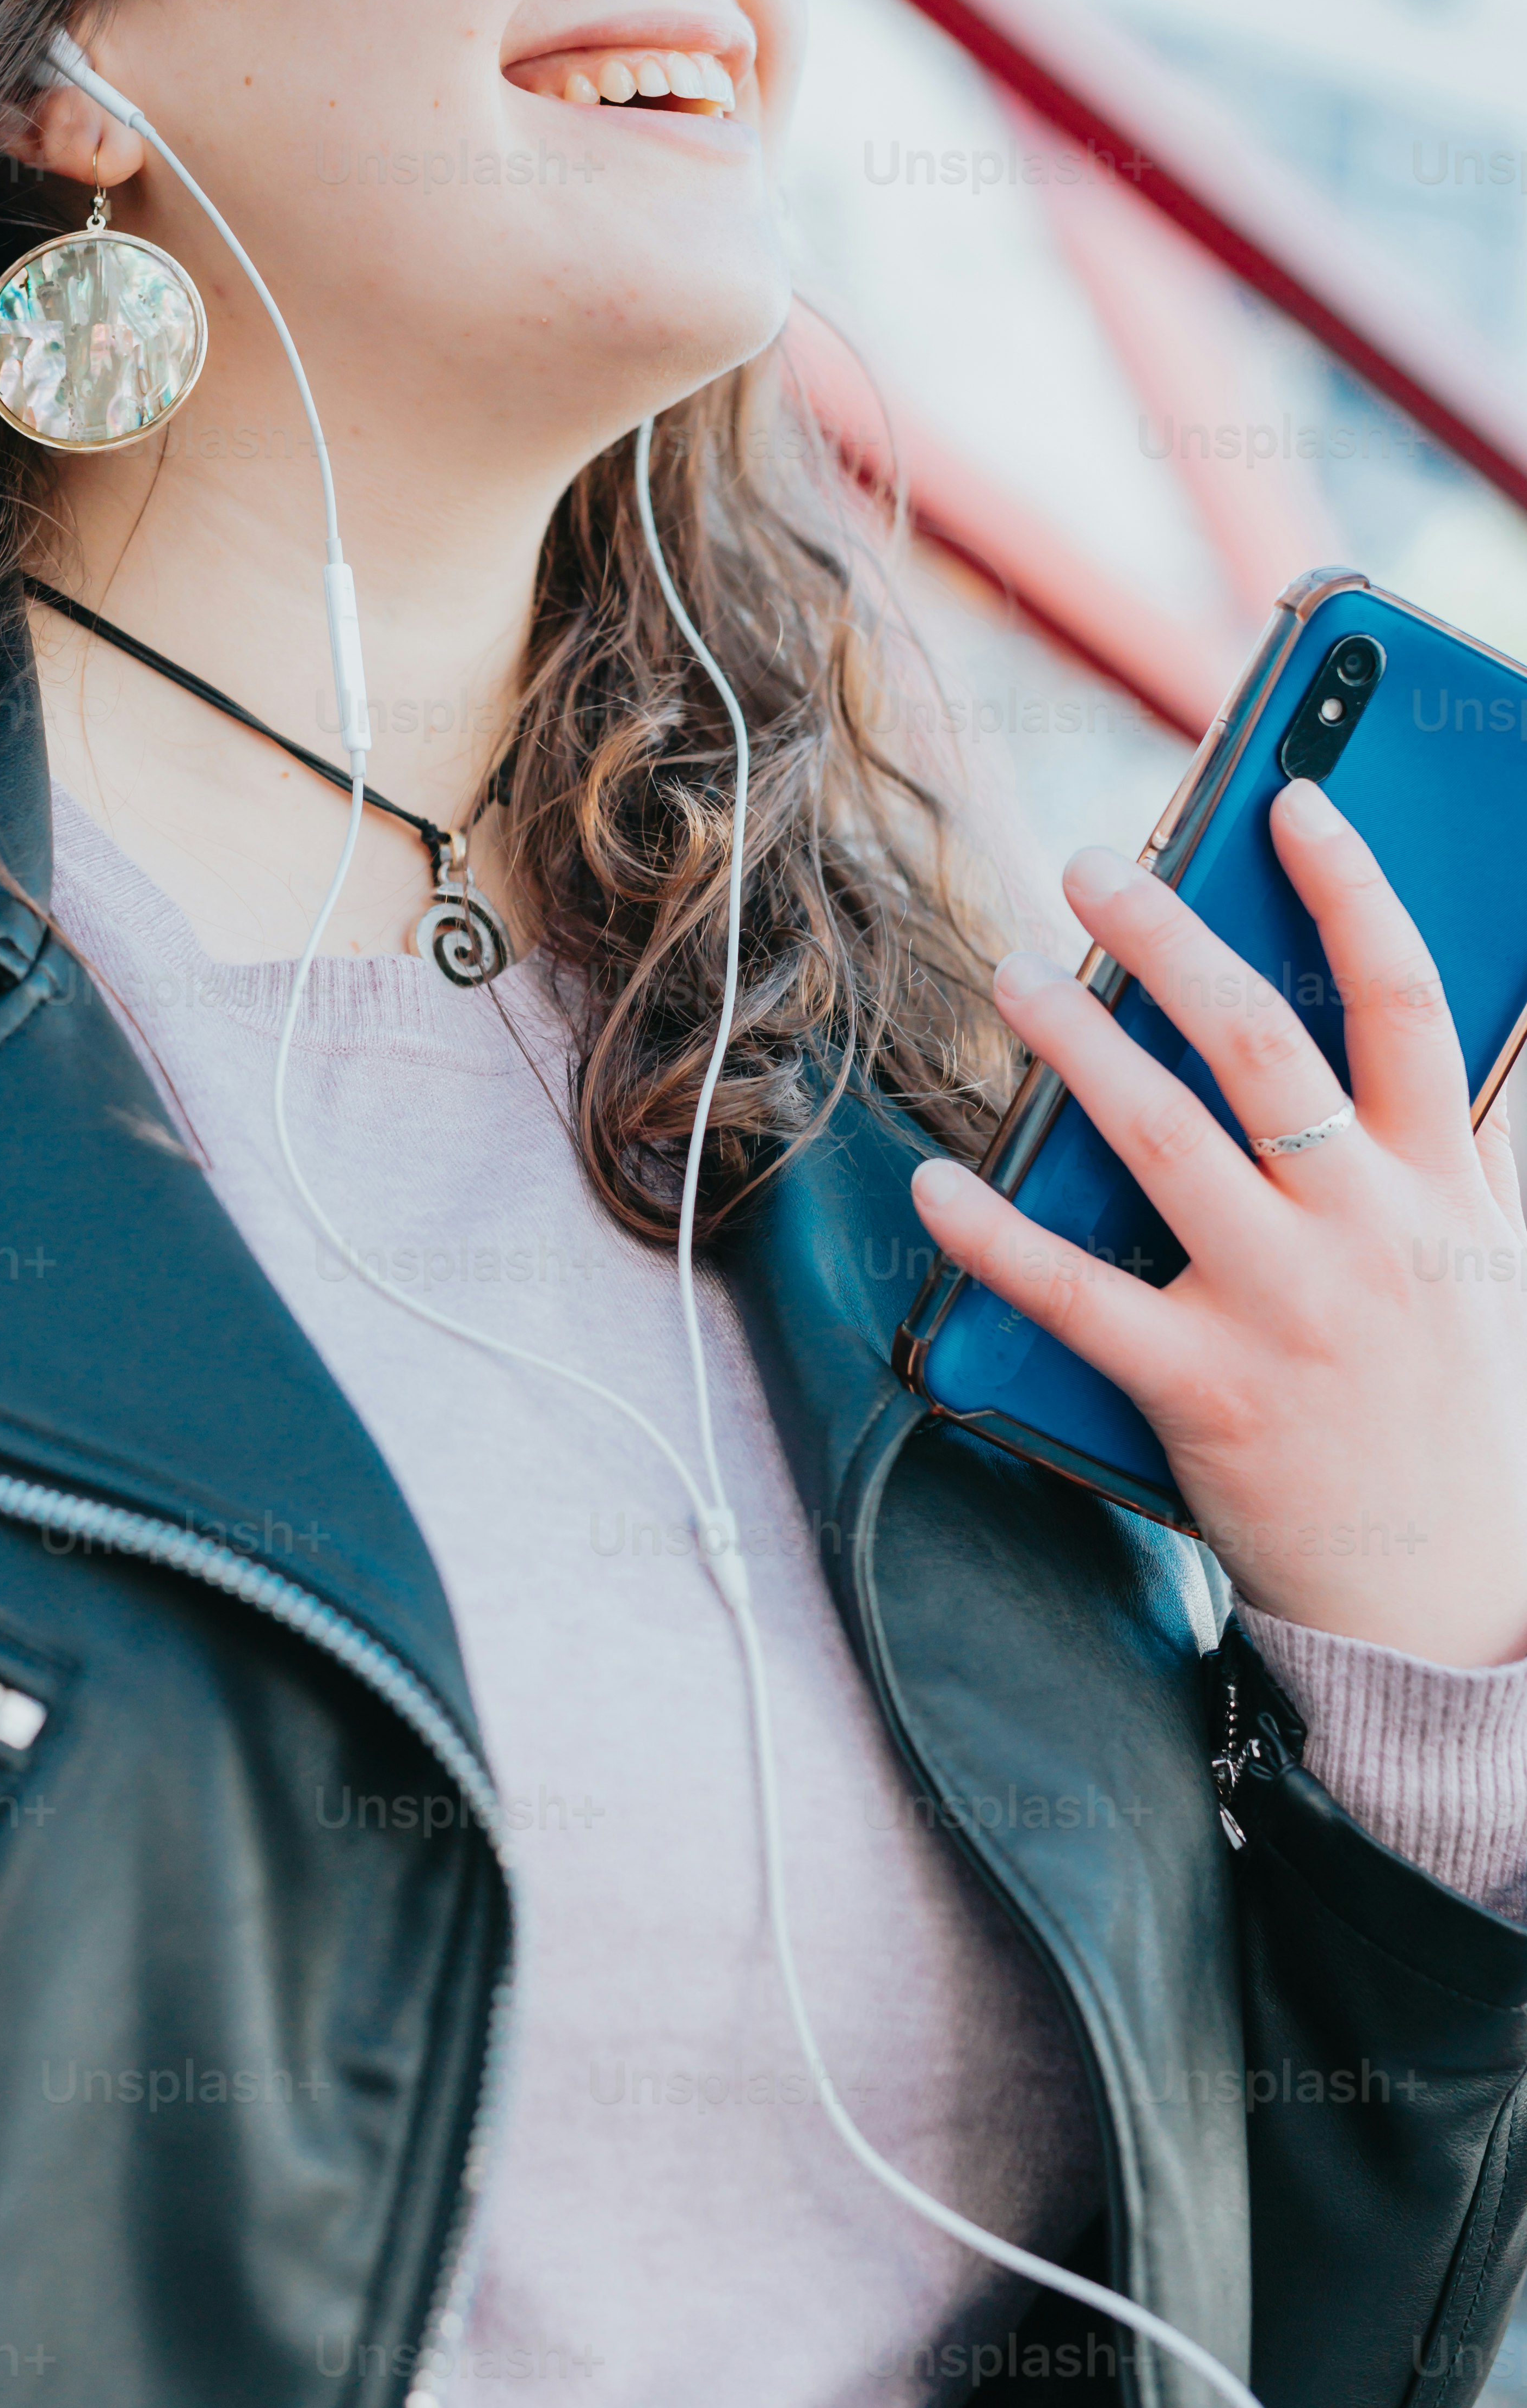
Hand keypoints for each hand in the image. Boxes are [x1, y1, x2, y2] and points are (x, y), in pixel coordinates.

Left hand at [908, 773, 1526, 1666]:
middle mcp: (1370, 1230)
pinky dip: (994, 1236)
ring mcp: (1290, 1310)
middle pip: (1258, 1039)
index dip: (1352, 885)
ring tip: (1015, 973)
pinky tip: (936, 1184)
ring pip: (1158, 1135)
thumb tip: (1372, 1028)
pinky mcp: (1208, 1395)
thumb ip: (1430, 1150)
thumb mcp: (1483, 1264)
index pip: (1409, 997)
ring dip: (1073, 1040)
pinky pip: (1076, 1297)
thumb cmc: (1460, 1416)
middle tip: (1091, 865)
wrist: (1463, 1608)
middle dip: (1167, 933)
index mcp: (1445, 1184)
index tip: (1290, 798)